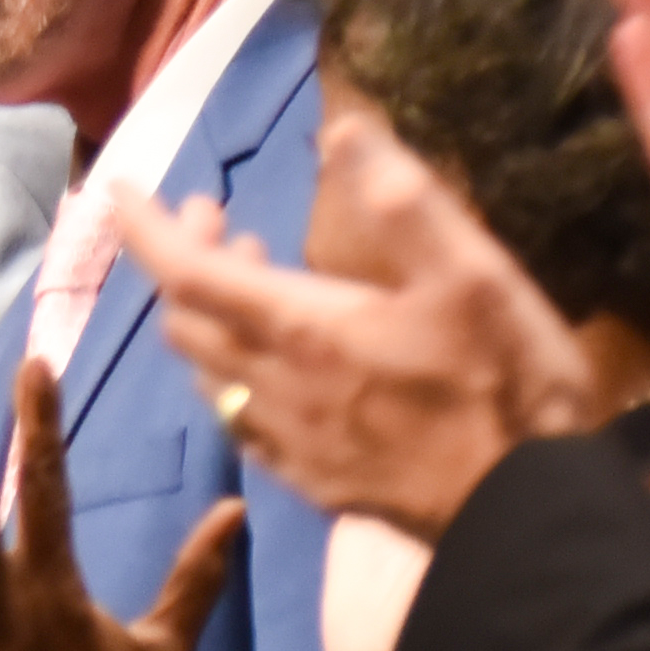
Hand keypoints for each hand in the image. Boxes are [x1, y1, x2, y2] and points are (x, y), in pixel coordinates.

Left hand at [114, 120, 602, 542]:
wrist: (528, 519)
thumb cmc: (508, 388)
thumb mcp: (475, 276)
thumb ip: (405, 203)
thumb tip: (343, 131)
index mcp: (303, 329)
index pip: (187, 272)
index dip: (145, 228)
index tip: (121, 190)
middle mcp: (276, 388)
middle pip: (187, 321)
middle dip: (184, 259)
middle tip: (217, 217)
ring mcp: (290, 443)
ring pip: (208, 374)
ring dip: (208, 317)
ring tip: (247, 275)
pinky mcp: (313, 483)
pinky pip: (240, 422)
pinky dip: (233, 375)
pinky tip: (270, 366)